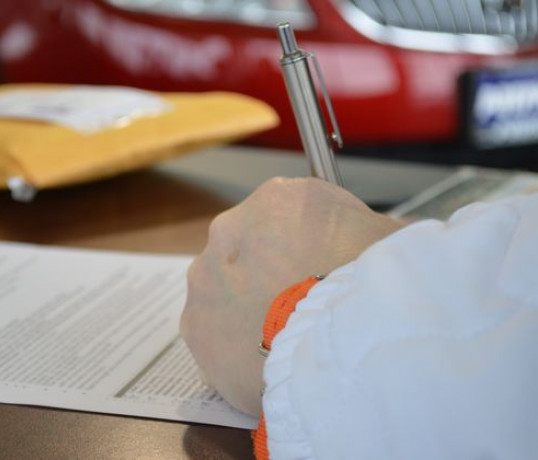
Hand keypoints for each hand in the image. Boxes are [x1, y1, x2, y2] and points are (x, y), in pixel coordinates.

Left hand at [180, 177, 402, 416]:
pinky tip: (267, 359)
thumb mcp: (389, 242)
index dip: (313, 244)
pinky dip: (237, 345)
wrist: (339, 349)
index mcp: (280, 199)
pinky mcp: (195, 327)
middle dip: (275, 274)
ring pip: (228, 291)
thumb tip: (383, 242)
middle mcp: (232, 230)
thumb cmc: (369, 288)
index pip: (291, 215)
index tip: (326, 267)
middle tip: (305, 306)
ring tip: (287, 338)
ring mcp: (206, 279)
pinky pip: (217, 333)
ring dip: (251, 308)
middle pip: (253, 251)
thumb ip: (370, 234)